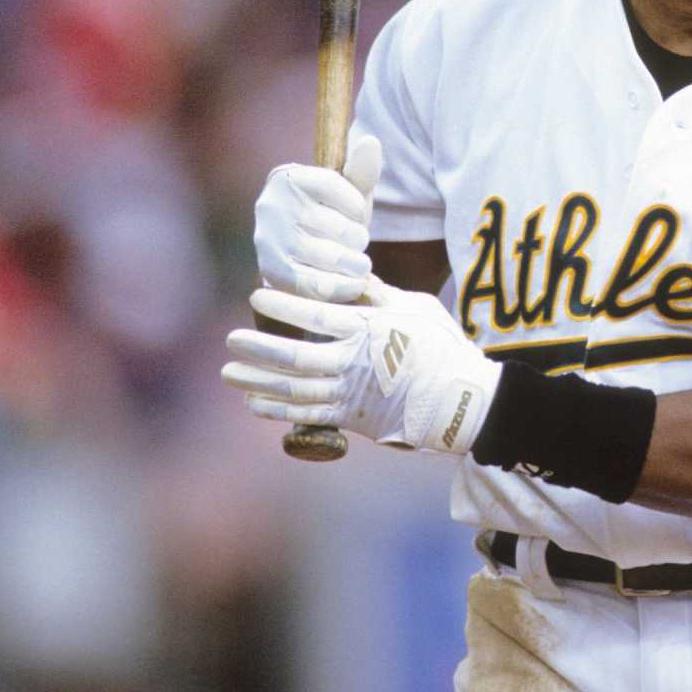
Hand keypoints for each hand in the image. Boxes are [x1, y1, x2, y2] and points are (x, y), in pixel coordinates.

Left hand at [223, 280, 499, 455]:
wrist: (462, 399)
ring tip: (229, 374)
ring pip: (293, 389)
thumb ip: (376, 293)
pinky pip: (306, 415)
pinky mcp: (351, 418)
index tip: (256, 297)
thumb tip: (346, 273)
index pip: (314, 315)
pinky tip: (254, 402)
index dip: (282, 306)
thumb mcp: (414, 306)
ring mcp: (350, 393)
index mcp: (367, 328)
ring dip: (256, 381)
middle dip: (257, 348)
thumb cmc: (441, 346)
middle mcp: (353, 362)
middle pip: (293, 356)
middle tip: (231, 340)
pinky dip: (277, 409)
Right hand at [251, 134, 382, 302]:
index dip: (357, 205)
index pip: (333, 185)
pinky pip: (315, 283)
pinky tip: (354, 284)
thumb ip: (361, 170)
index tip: (358, 216)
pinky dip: (342, 287)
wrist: (298, 256)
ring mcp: (268, 240)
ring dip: (354, 264)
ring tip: (359, 264)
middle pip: (337, 226)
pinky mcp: (272, 272)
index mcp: (287, 177)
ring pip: (330, 257)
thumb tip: (370, 141)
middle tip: (358, 244)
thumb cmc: (329, 217)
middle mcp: (271, 205)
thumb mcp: (347, 192)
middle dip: (358, 239)